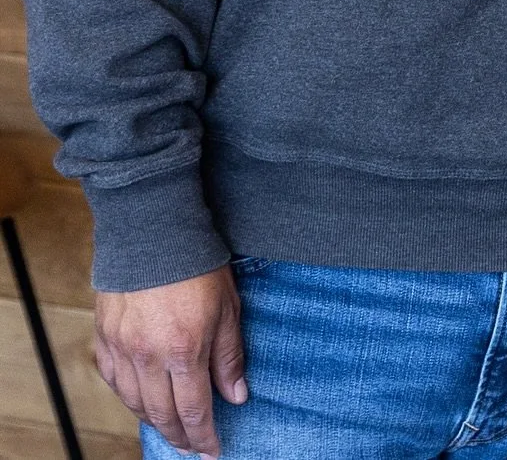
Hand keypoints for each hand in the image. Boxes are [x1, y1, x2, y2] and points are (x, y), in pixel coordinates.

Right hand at [94, 265, 247, 456]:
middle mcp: (148, 357)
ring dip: (154, 421)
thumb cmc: (198, 265)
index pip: (194, 411)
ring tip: (171, 427)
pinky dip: (128, 397)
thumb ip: (230, 356)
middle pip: (162, 415)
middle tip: (192, 447)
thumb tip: (237, 395)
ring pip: (135, 403)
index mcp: (184, 350)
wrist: (155, 231)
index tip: (212, 450)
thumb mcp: (228, 308)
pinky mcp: (105, 338)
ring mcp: (122, 349)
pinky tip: (141, 398)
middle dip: (180, 437)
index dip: (203, 436)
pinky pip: (114, 381)